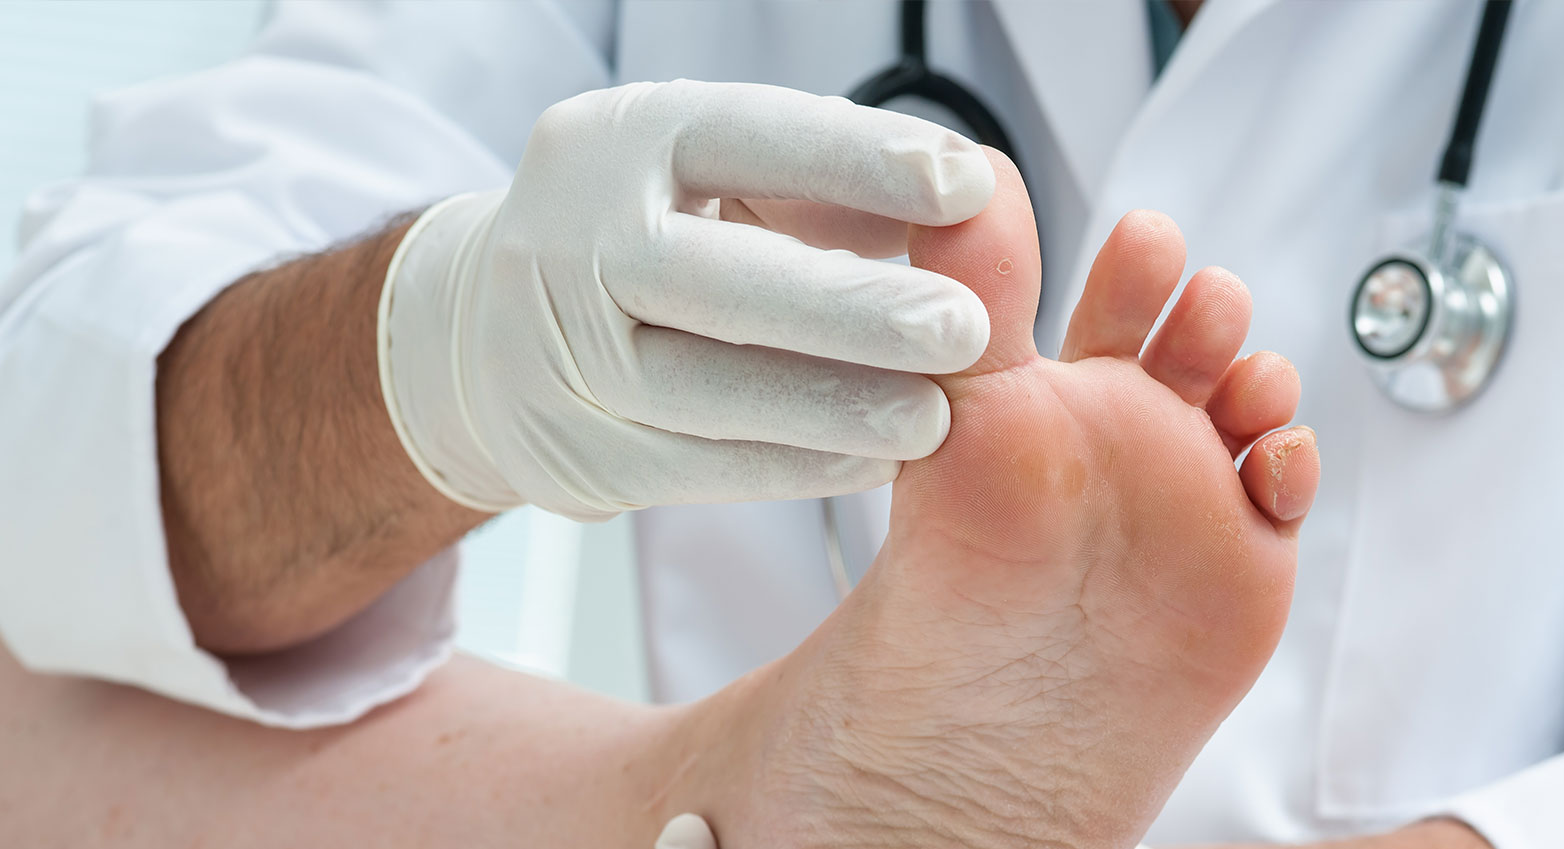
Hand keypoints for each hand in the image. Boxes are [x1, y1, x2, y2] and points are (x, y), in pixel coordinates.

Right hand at [380, 80, 994, 519]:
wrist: (485, 332)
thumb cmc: (654, 238)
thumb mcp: (722, 182)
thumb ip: (831, 191)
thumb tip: (971, 208)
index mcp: (624, 140)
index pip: (747, 137)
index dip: (858, 162)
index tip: (967, 192)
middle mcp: (572, 234)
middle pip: (714, 277)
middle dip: (848, 307)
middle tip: (963, 329)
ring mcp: (555, 349)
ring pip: (698, 387)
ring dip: (826, 407)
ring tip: (930, 420)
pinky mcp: (568, 447)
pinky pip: (689, 467)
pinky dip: (788, 468)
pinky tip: (869, 465)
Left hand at [639, 152, 1315, 846]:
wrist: (1006, 708)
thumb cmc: (966, 560)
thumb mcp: (966, 404)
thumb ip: (976, 294)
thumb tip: (970, 179)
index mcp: (1067, 391)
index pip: (1119, 302)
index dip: (1140, 267)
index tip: (1147, 241)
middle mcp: (1134, 433)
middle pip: (1203, 341)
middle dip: (1213, 315)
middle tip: (1200, 308)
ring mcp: (1193, 489)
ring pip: (1258, 403)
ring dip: (1265, 377)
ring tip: (1237, 388)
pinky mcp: (1243, 551)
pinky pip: (1289, 487)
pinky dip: (1294, 464)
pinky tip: (1267, 466)